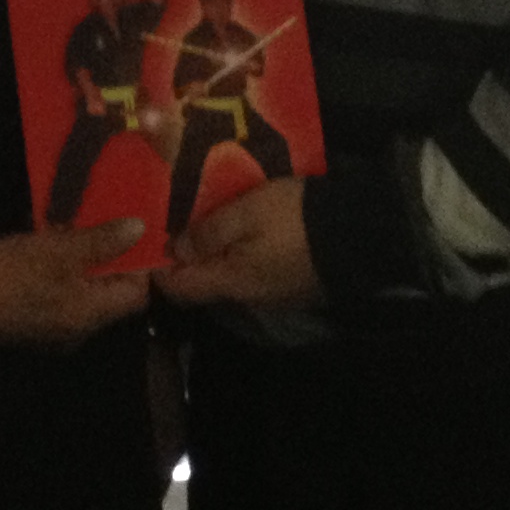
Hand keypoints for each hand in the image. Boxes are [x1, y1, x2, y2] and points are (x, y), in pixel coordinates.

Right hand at [0, 221, 150, 347]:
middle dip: (105, 255)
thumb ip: (102, 241)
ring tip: (68, 225)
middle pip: (108, 292)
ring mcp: (49, 329)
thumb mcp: (58, 250)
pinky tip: (42, 242)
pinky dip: (56, 269)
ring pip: (80, 290)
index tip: (131, 228)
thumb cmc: (8, 275)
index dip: (139, 262)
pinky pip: (56, 293)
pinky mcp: (26, 321)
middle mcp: (76, 330)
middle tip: (99, 219)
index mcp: (89, 317)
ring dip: (78, 258)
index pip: (136, 294)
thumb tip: (142, 229)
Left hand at [160, 178, 319, 309]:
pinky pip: (253, 272)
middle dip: (187, 260)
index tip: (150, 241)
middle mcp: (247, 296)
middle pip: (204, 284)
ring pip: (229, 278)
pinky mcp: (292, 284)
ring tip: (208, 222)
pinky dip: (240, 255)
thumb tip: (176, 250)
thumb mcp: (246, 213)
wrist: (359, 234)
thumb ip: (208, 232)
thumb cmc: (294, 219)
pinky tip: (245, 232)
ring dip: (215, 255)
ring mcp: (272, 293)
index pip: (180, 288)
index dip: (159, 269)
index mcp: (231, 281)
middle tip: (177, 224)